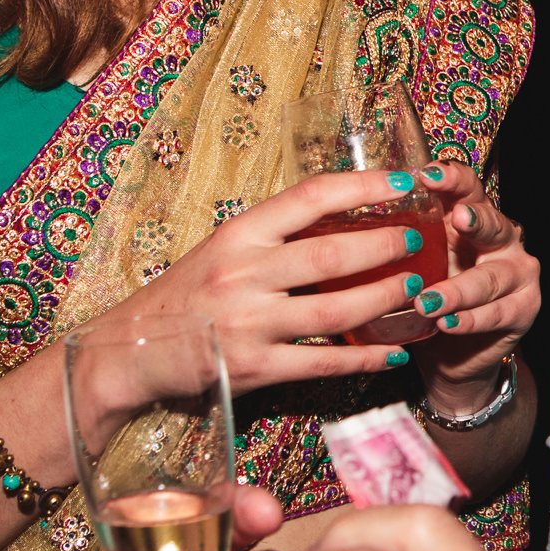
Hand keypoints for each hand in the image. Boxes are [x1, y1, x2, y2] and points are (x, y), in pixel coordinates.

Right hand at [106, 168, 433, 395]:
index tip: (402, 181)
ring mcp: (249, 324)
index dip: (361, 186)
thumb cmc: (186, 296)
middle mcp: (243, 274)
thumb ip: (275, 239)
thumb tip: (344, 218)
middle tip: (419, 240)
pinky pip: (324, 362)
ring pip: (336, 310)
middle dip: (385, 246)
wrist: (130, 351)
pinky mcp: (255, 369)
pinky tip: (393, 352)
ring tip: (416, 289)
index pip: (308, 197)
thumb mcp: (222, 252)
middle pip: (331, 256)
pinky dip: (364, 357)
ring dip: (384, 299)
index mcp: (238, 235)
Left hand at [409, 160, 540, 402]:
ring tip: (427, 301)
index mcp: (471, 218)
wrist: (454, 353)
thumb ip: (399, 243)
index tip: (427, 175)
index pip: (467, 188)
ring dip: (458, 290)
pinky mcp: (524, 308)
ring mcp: (518, 273)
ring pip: (490, 278)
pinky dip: (469, 320)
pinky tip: (448, 324)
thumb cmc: (431, 297)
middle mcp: (501, 239)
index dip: (452, 179)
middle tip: (460, 218)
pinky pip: (497, 313)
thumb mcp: (415, 264)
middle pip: (491, 224)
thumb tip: (344, 219)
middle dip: (476, 220)